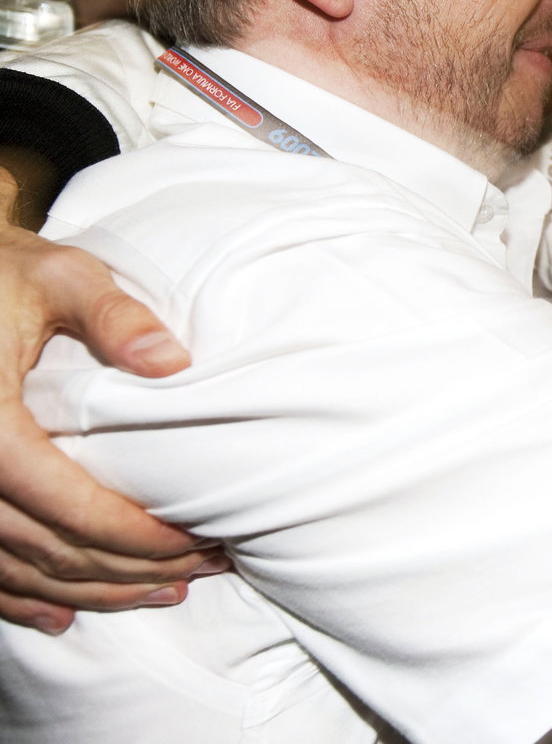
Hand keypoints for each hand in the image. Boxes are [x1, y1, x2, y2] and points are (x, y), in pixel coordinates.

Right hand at [0, 175, 214, 633]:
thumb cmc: (4, 272)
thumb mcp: (62, 275)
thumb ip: (116, 316)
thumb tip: (174, 362)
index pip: (66, 503)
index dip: (134, 534)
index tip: (196, 543)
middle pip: (45, 546)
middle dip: (128, 568)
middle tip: (201, 570)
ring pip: (13, 567)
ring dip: (88, 589)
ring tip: (163, 592)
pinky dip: (22, 596)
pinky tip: (66, 611)